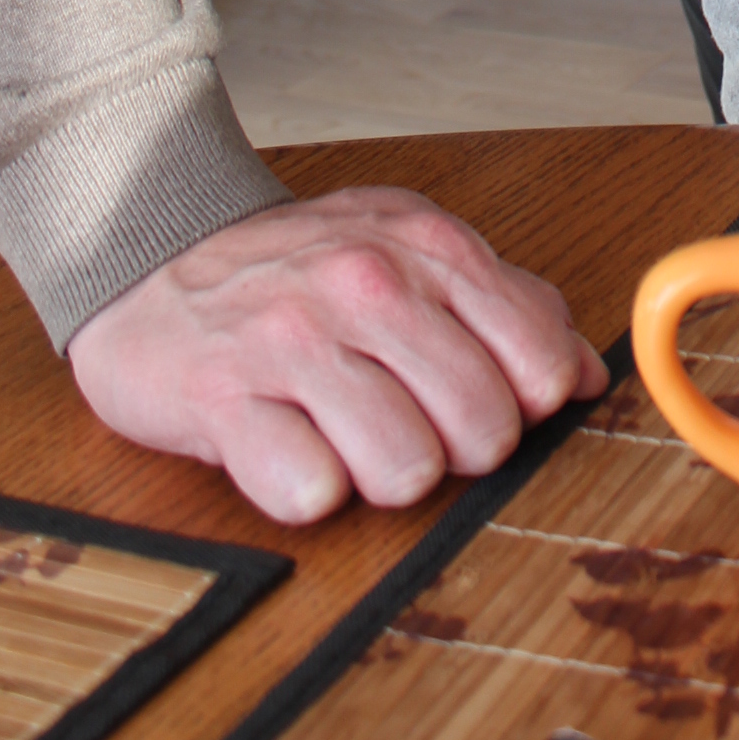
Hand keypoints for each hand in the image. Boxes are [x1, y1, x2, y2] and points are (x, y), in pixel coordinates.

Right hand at [66, 186, 609, 523]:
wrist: (152, 254)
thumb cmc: (296, 269)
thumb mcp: (409, 252)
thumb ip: (506, 306)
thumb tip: (585, 379)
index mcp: (428, 248)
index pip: (539, 365)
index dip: (519, 407)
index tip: (477, 403)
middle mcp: (368, 284)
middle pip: (482, 431)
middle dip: (452, 451)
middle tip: (400, 422)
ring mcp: (294, 338)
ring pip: (406, 470)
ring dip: (377, 474)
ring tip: (341, 435)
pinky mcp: (224, 398)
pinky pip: (310, 491)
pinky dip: (304, 487)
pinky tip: (286, 445)